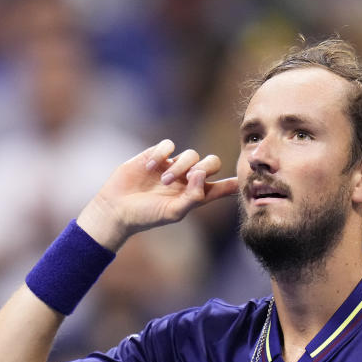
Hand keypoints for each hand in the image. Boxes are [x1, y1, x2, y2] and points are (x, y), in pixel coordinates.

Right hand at [77, 139, 237, 249]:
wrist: (117, 208)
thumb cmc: (146, 216)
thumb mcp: (174, 212)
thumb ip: (194, 197)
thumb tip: (202, 176)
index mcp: (195, 196)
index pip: (220, 187)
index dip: (232, 183)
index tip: (244, 179)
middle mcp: (186, 180)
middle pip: (211, 163)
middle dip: (205, 167)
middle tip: (192, 177)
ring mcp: (171, 166)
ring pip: (191, 154)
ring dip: (180, 166)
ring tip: (163, 180)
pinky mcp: (155, 156)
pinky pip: (168, 145)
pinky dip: (162, 154)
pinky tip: (150, 167)